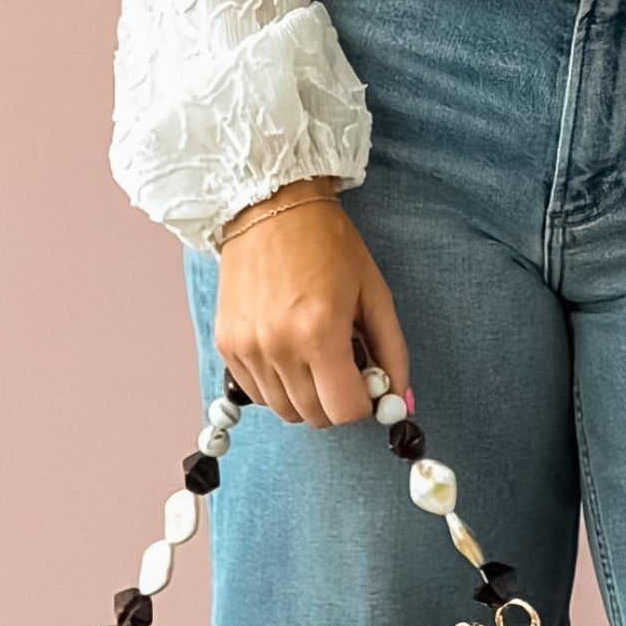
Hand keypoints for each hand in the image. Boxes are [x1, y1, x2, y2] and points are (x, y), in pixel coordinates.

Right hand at [211, 192, 408, 426]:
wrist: (270, 208)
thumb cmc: (327, 244)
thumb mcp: (373, 294)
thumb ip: (391, 351)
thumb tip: (399, 398)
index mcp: (319, 332)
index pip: (344, 411)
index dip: (362, 403)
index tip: (364, 381)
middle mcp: (277, 347)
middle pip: (314, 417)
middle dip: (336, 400)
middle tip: (342, 365)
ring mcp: (247, 349)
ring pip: (284, 411)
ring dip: (306, 396)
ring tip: (313, 354)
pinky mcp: (226, 346)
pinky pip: (257, 394)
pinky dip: (277, 385)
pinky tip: (288, 351)